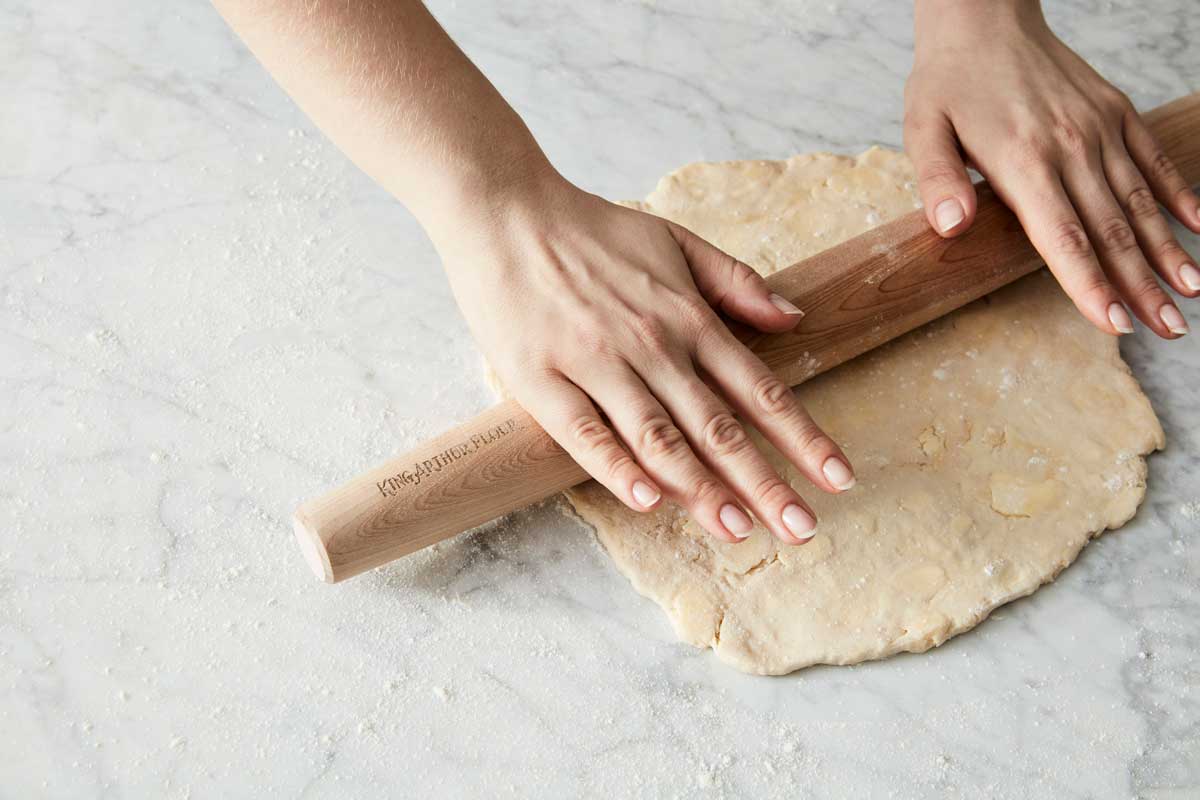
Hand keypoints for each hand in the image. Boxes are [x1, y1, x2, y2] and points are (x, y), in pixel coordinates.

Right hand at [435, 169, 856, 544]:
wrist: (504, 211)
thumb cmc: (590, 230)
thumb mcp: (675, 240)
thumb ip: (736, 281)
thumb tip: (795, 319)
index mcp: (688, 317)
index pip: (760, 388)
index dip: (803, 437)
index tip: (839, 478)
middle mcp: (651, 345)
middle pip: (719, 425)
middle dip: (765, 482)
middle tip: (801, 530)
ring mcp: (596, 364)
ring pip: (659, 437)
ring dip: (702, 488)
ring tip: (738, 531)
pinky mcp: (542, 380)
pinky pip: (585, 434)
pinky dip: (617, 469)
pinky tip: (648, 502)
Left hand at [905, 0, 1197, 337]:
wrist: (984, 19)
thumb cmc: (949, 81)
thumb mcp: (922, 128)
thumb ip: (936, 179)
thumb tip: (951, 226)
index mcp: (1023, 160)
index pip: (1063, 237)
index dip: (1089, 284)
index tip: (1114, 323)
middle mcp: (1071, 147)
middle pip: (1112, 230)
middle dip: (1141, 285)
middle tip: (1170, 329)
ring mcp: (1099, 128)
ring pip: (1140, 200)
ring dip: (1168, 250)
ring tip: (1191, 293)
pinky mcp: (1116, 112)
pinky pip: (1153, 158)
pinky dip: (1178, 194)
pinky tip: (1197, 228)